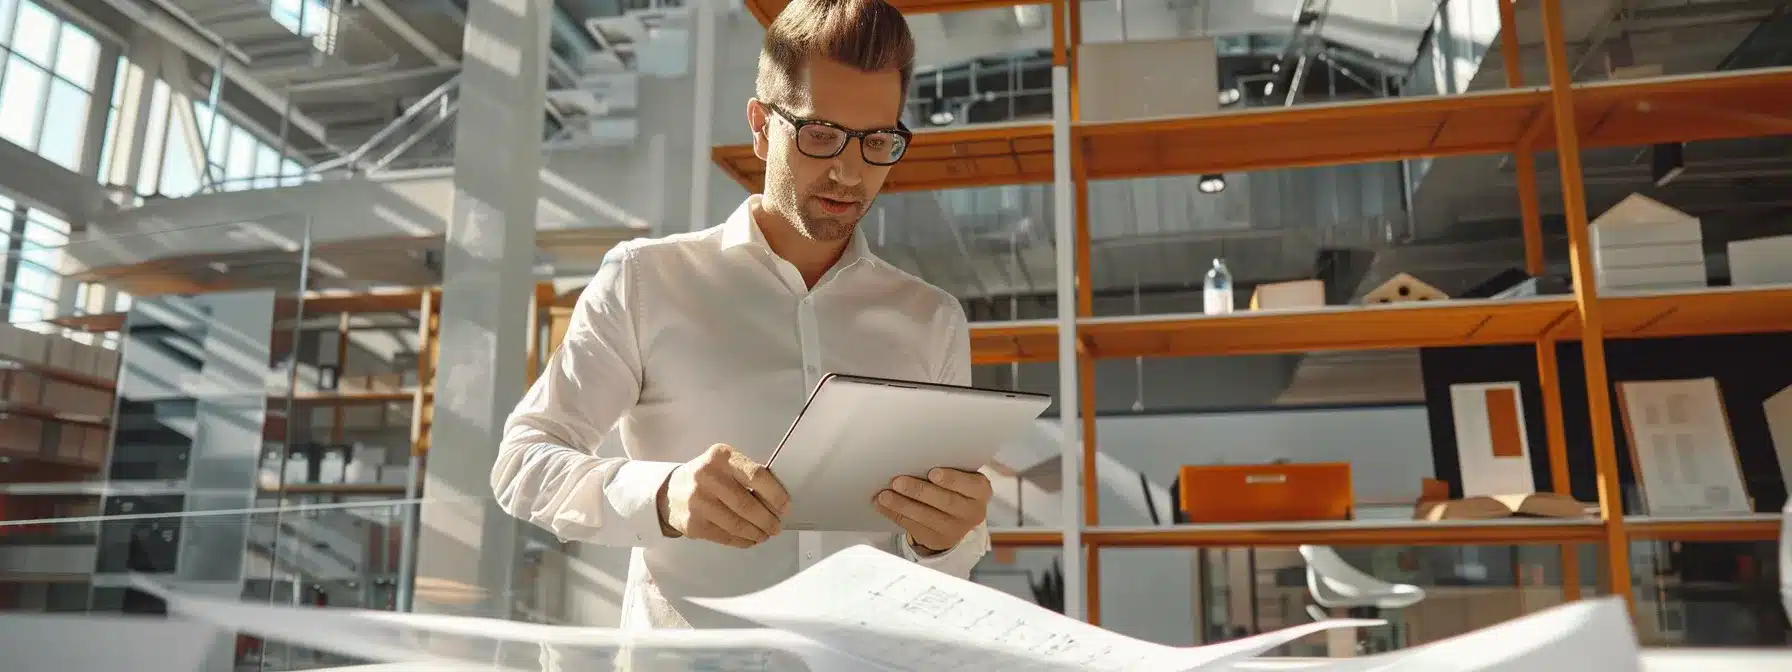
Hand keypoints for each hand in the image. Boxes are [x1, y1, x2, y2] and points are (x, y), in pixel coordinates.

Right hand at [656, 444, 789, 548]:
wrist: (670, 491)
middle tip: (776, 525)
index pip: (756, 475)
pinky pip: (725, 537)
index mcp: (721, 457)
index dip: (775, 494)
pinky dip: (743, 540)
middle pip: (747, 504)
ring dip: (757, 532)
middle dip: (767, 519)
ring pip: (737, 524)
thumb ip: (747, 475)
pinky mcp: (693, 524)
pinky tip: (750, 539)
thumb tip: (777, 499)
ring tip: (765, 533)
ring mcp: (697, 502)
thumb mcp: (725, 464)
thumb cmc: (706, 477)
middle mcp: (707, 477)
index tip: (785, 506)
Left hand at [874, 468, 990, 554]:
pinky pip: (913, 527)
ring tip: (884, 495)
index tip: (932, 472)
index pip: (970, 485)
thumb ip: (948, 468)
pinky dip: (895, 514)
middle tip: (898, 481)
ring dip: (902, 505)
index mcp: (980, 491)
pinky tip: (882, 504)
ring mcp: (955, 529)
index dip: (952, 480)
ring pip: (927, 517)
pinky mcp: (936, 539)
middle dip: (919, 491)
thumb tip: (914, 457)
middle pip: (946, 502)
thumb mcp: (961, 477)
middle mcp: (972, 512)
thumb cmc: (954, 487)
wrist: (956, 518)